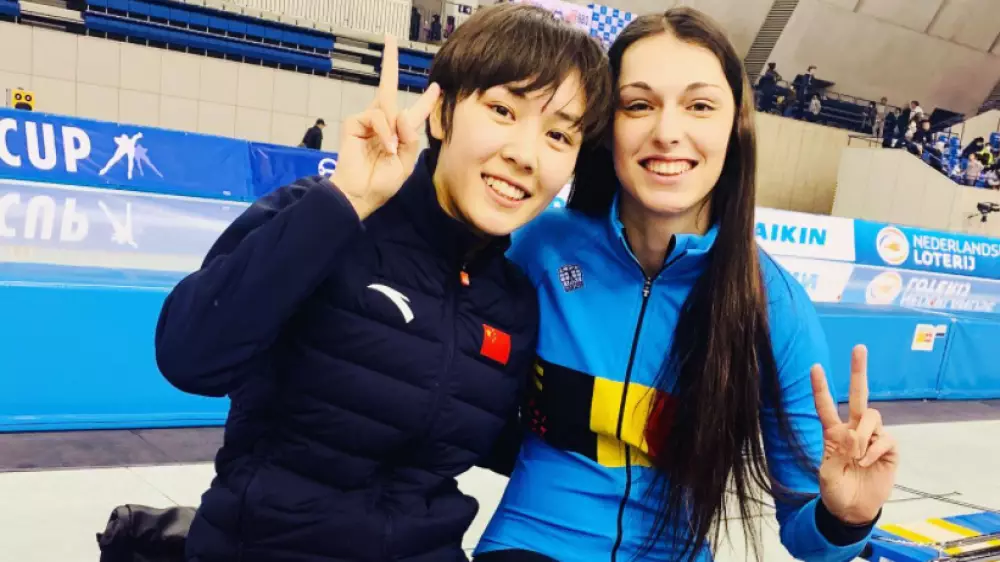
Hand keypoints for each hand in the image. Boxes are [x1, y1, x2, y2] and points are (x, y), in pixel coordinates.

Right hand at [332, 34, 440, 219]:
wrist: (361, 195)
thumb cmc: (382, 183)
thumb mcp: (405, 163)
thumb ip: (409, 139)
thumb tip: (402, 112)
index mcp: (400, 134)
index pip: (415, 112)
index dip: (426, 99)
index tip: (436, 87)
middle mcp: (384, 123)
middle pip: (388, 86)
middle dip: (390, 60)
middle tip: (390, 35)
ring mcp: (368, 122)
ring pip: (387, 108)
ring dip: (393, 130)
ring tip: (390, 150)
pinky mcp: (354, 124)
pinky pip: (375, 117)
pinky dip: (383, 131)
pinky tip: (384, 147)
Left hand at [811, 345, 898, 524]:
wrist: (852, 510)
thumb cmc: (835, 490)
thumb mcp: (827, 473)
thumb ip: (837, 453)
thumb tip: (856, 436)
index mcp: (833, 433)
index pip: (825, 405)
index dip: (821, 387)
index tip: (814, 366)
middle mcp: (853, 430)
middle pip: (858, 395)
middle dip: (858, 371)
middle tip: (859, 347)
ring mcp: (872, 438)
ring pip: (872, 416)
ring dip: (864, 435)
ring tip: (857, 458)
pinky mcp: (889, 450)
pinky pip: (885, 438)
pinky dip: (875, 449)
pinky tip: (868, 462)